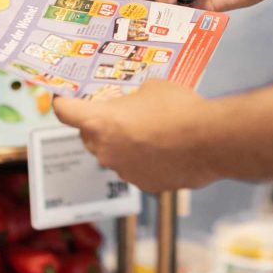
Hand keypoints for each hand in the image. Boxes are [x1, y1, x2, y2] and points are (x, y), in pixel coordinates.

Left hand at [53, 80, 216, 192]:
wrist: (209, 140)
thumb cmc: (178, 108)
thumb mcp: (153, 87)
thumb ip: (135, 97)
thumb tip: (139, 101)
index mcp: (99, 122)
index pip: (65, 112)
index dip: (63, 102)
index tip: (63, 98)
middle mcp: (105, 151)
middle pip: (89, 137)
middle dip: (99, 125)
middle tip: (118, 113)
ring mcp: (124, 171)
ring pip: (115, 155)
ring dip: (125, 144)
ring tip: (151, 131)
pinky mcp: (145, 185)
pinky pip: (137, 169)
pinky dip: (145, 161)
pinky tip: (166, 150)